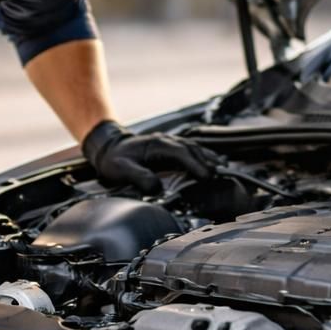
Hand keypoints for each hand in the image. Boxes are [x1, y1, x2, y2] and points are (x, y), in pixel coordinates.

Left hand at [81, 119, 218, 193]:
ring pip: (193, 147)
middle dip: (206, 161)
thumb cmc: (115, 159)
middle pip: (191, 149)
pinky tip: (211, 160)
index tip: (206, 176)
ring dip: (207, 156)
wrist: (108, 147)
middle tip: (219, 174)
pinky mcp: (170, 148)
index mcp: (156, 145)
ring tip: (221, 167)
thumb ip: (139, 177)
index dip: (195, 164)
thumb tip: (157, 188)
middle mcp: (166, 141)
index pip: (181, 153)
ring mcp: (169, 143)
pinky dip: (202, 155)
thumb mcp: (121, 169)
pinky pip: (190, 149)